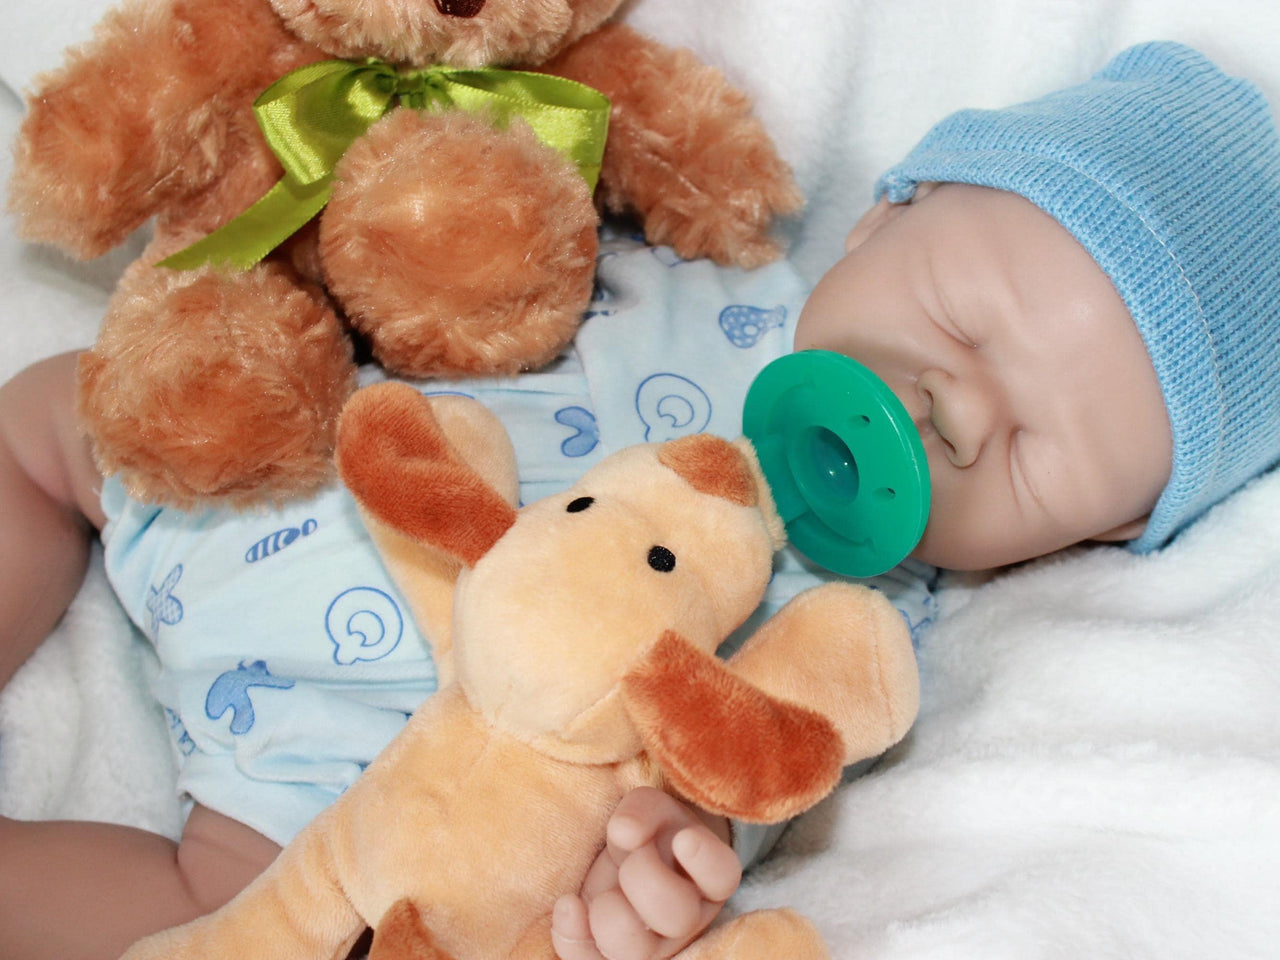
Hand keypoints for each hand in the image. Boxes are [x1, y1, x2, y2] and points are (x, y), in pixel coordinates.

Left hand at [551, 787, 740, 959]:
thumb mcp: (651, 810)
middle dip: (644, 879)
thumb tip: (623, 830)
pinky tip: (568, 905)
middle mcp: (688, 917)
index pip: (722, 873)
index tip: (682, 838)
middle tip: (631, 857)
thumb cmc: (649, 833)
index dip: (704, 860)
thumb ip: (641, 811)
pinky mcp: (616, 956)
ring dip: (609, 916)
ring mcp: (654, 944)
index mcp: (708, 876)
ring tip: (603, 894)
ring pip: (639, 952)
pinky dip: (573, 937)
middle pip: (678, 916)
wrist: (630, 859)